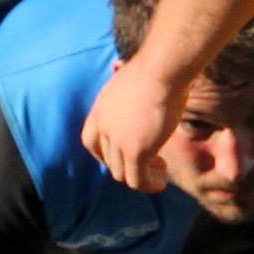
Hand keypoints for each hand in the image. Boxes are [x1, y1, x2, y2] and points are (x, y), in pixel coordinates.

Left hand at [80, 58, 182, 193]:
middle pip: (109, 161)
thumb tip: (132, 89)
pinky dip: (149, 184)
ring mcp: (118, 141)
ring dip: (141, 177)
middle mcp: (103, 128)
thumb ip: (128, 98)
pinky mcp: (136, 151)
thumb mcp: (132, 84)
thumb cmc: (156, 69)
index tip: (127, 155)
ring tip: (160, 171)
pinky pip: (137, 180)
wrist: (162, 69)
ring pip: (122, 175)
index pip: (91, 142)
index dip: (106, 155)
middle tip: (153, 162)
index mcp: (100, 111)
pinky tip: (162, 180)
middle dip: (129, 166)